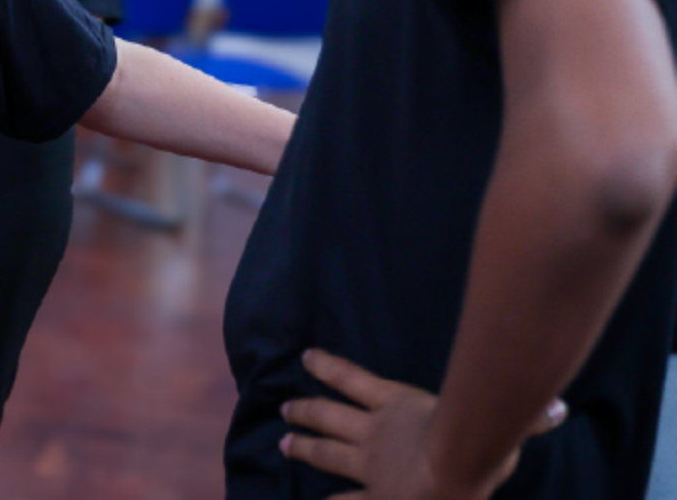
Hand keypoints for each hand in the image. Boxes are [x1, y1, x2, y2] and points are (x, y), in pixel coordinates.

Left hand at [280, 349, 565, 499]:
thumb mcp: (496, 424)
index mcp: (397, 406)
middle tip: (283, 408)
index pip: (354, 380)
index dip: (328, 367)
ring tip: (281, 443)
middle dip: (306, 411)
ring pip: (326, 450)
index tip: (305, 357)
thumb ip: (528, 418)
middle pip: (330, 415)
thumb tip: (560, 408)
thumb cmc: (473, 443)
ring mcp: (369, 466)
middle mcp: (374, 432)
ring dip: (303, 446)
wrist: (451, 472)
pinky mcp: (373, 496)